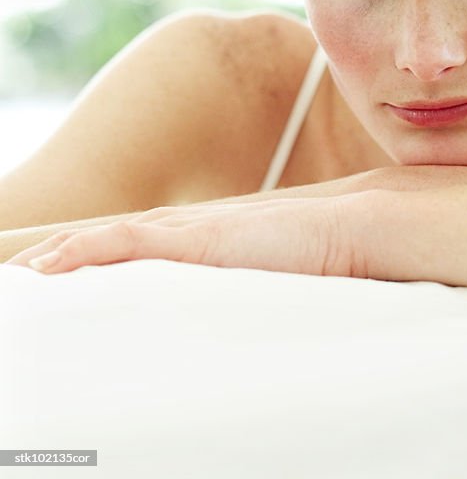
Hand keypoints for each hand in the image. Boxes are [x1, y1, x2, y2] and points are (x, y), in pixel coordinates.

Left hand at [3, 195, 371, 276]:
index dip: (102, 256)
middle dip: (69, 254)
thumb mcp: (278, 280)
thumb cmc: (325, 257)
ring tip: (27, 273)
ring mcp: (196, 229)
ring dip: (64, 254)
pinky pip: (128, 241)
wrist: (353, 227)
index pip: (145, 244)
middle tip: (27, 275)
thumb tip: (248, 321)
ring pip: (112, 239)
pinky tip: (54, 263)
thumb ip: (256, 291)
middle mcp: (196, 228)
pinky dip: (86, 250)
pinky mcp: (199, 238)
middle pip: (118, 239)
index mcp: (214, 238)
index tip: (65, 272)